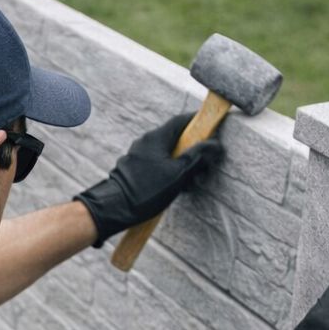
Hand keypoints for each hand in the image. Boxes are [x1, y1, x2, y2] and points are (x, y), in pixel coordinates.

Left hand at [73, 113, 224, 246]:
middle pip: (176, 139)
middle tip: (205, 166)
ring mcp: (138, 156)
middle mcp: (145, 143)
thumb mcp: (179, 174)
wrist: (113, 209)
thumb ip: (198, 157)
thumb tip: (215, 145)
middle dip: (194, 151)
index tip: (213, 131)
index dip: (200, 124)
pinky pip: (157, 165)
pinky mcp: (134, 170)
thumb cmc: (145, 191)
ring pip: (168, 154)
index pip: (182, 121)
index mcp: (156, 138)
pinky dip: (170, 173)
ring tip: (192, 182)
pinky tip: (176, 188)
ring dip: (183, 166)